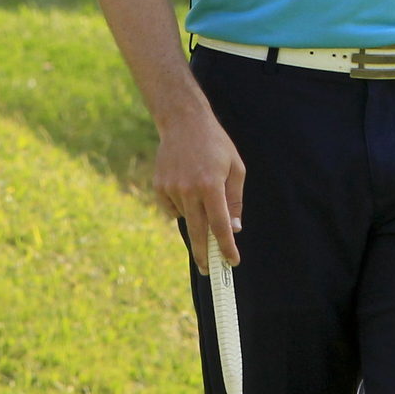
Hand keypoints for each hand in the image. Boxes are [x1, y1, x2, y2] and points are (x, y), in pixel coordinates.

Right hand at [152, 108, 245, 272]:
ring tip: (200, 188)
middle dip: (204, 255)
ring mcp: (171, 189)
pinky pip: (172, 209)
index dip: (226, 247)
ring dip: (195, 215)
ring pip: (186, 218)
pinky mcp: (159, 187)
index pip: (219, 225)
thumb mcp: (236, 168)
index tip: (232, 262)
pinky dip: (181, 206)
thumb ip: (235, 201)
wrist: (184, 122)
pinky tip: (186, 186)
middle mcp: (189, 189)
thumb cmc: (216, 145)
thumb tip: (233, 229)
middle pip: (197, 232)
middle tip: (209, 271)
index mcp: (211, 185)